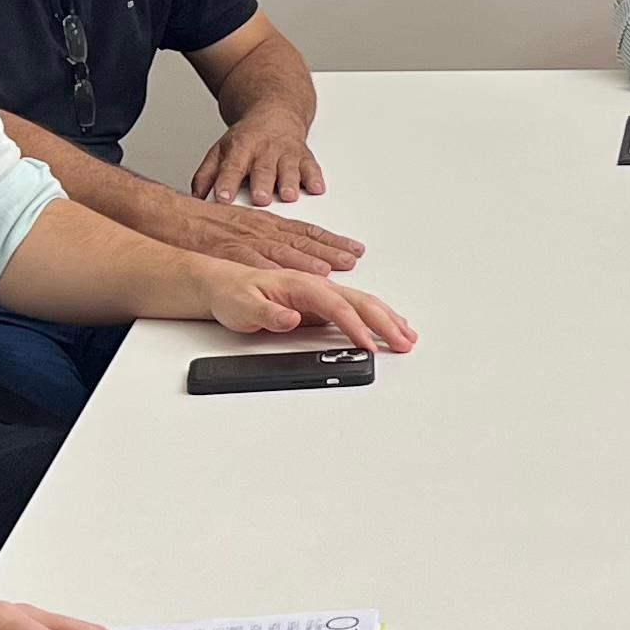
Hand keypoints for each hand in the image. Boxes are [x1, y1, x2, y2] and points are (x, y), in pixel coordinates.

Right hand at [154, 190, 363, 275]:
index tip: (355, 249)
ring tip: (328, 271)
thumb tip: (295, 253)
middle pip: (300, 240)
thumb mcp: (243, 224)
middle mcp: (259, 229)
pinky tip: (282, 280)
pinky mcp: (225, 251)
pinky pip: (249, 262)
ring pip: (279, 249)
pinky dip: (267, 271)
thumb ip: (267, 239)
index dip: (332, 241)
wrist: (170, 214)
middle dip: (329, 251)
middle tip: (352, 260)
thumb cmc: (204, 221)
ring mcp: (243, 240)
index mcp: (266, 223)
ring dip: (305, 260)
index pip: (306, 231)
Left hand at [193, 112, 325, 207]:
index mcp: (240, 149)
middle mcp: (264, 150)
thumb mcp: (221, 150)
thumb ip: (207, 174)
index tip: (223, 198)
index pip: (231, 167)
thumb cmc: (247, 138)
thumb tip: (195, 197)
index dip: (226, 183)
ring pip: (288, 169)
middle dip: (262, 184)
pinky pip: (311, 167)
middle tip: (261, 198)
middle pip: (263, 169)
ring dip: (289, 182)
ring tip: (288, 196)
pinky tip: (316, 188)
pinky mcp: (304, 156)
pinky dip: (314, 177)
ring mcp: (286, 153)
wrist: (275, 111)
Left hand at [194, 259, 418, 351]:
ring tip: (407, 336)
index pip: (337, 306)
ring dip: (387, 319)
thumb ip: (268, 313)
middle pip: (360, 302)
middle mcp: (316, 285)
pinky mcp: (322, 303)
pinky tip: (389, 324)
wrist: (223, 285)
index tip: (368, 346)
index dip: (355, 327)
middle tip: (404, 343)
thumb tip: (292, 319)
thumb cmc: (232, 294)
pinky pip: (357, 308)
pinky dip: (377, 317)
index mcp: (301, 284)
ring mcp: (322, 293)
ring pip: (363, 303)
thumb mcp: (243, 306)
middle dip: (385, 323)